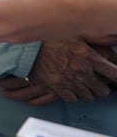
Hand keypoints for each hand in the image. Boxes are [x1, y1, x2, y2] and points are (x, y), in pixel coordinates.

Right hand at [0, 40, 116, 104]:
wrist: (28, 46)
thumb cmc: (51, 39)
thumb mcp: (75, 37)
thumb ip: (92, 47)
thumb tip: (108, 47)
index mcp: (89, 56)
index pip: (114, 73)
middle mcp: (82, 70)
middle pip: (103, 90)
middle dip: (101, 87)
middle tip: (97, 83)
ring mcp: (70, 80)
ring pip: (89, 96)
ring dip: (88, 92)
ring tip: (83, 85)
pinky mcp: (58, 87)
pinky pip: (73, 99)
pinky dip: (74, 95)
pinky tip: (72, 88)